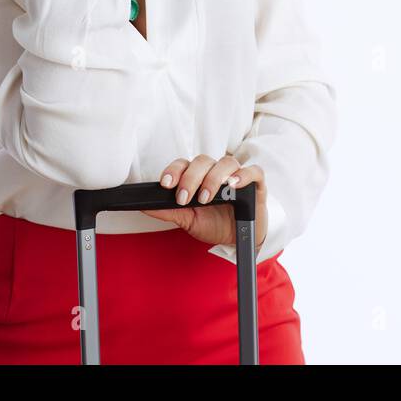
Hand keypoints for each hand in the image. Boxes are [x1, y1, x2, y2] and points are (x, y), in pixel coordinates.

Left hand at [140, 155, 267, 252]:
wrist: (238, 238)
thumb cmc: (213, 224)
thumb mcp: (189, 220)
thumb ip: (169, 211)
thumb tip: (144, 206)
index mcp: (198, 176)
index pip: (184, 164)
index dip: (174, 170)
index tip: (166, 184)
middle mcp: (216, 171)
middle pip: (203, 161)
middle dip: (191, 178)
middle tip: (185, 198)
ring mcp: (236, 175)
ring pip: (226, 162)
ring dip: (214, 178)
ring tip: (207, 197)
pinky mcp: (256, 184)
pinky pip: (253, 171)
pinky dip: (244, 175)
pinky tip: (234, 185)